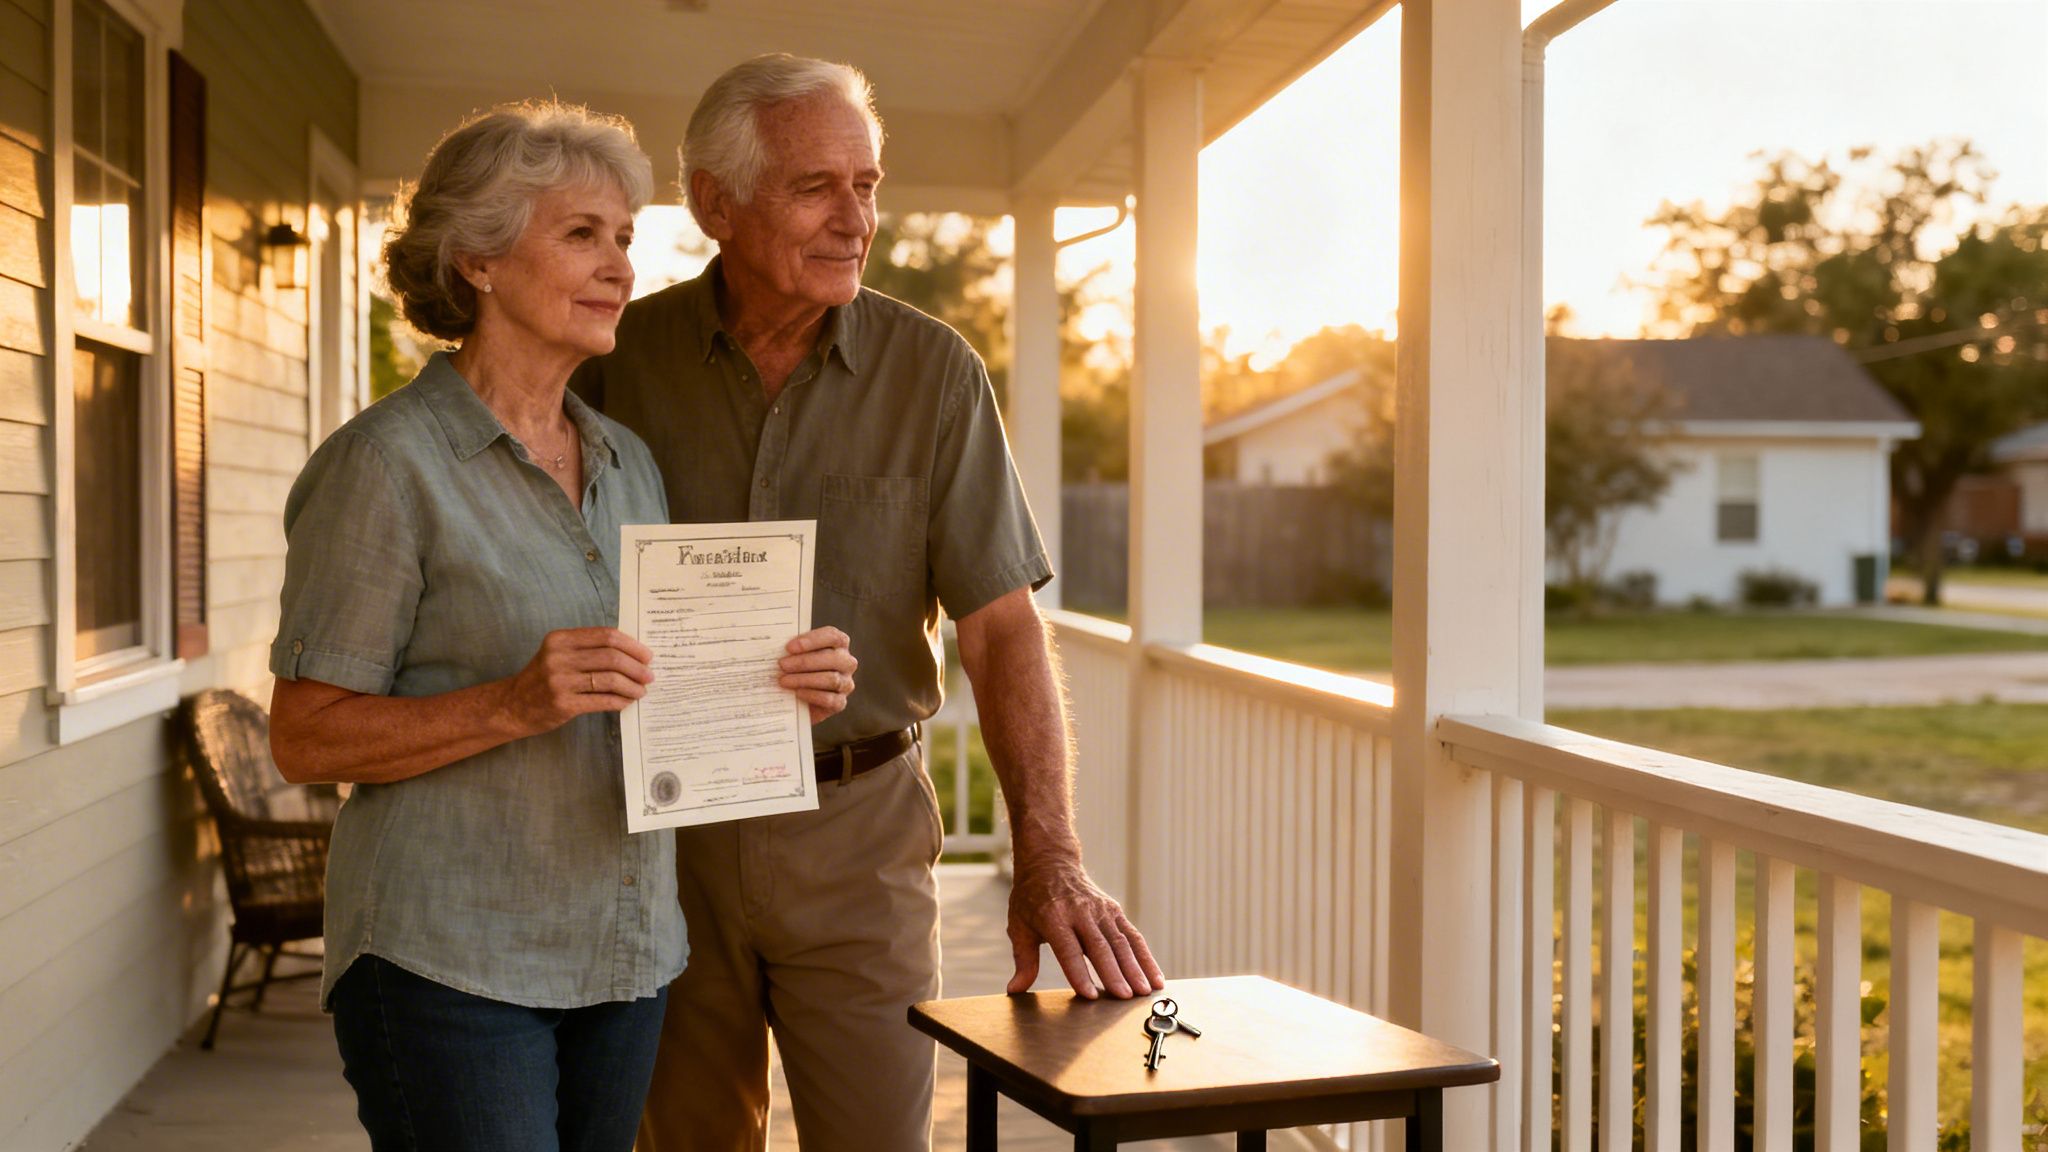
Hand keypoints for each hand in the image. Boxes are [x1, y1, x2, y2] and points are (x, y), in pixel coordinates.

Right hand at [502, 626, 653, 734]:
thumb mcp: (558, 654)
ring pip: (609, 679)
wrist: (512, 706)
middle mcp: (558, 657)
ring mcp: (559, 681)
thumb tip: (632, 654)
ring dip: (632, 686)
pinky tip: (626, 702)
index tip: (646, 655)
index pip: (606, 636)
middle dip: (636, 667)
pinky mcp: (563, 704)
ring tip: (641, 691)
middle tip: (649, 675)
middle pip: (611, 657)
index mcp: (560, 639)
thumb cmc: (542, 678)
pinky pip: (602, 700)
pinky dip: (619, 701)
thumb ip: (588, 649)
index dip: (632, 645)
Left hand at [780, 626, 854, 723]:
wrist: (800, 700)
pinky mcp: (840, 702)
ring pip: (831, 679)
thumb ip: (792, 649)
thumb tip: (776, 643)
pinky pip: (830, 699)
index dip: (812, 640)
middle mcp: (847, 662)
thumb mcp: (796, 655)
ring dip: (804, 679)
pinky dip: (811, 695)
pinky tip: (797, 693)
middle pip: (832, 658)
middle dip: (804, 661)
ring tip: (784, 680)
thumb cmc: (797, 670)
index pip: (832, 637)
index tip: (789, 647)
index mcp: (839, 644)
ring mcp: (846, 683)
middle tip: (782, 664)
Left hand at [1006, 850, 1162, 999]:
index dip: (1078, 972)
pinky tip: (1155, 977)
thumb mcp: (1019, 926)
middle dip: (1114, 974)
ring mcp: (1101, 910)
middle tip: (1125, 998)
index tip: (1090, 995)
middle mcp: (1080, 911)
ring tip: (1144, 992)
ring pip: (1121, 941)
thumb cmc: (1031, 899)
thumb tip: (1015, 990)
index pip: (1068, 949)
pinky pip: (1133, 936)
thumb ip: (1023, 960)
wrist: (1051, 863)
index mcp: (1053, 916)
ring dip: (1135, 968)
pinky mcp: (1115, 910)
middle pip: (1100, 946)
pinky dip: (1146, 957)